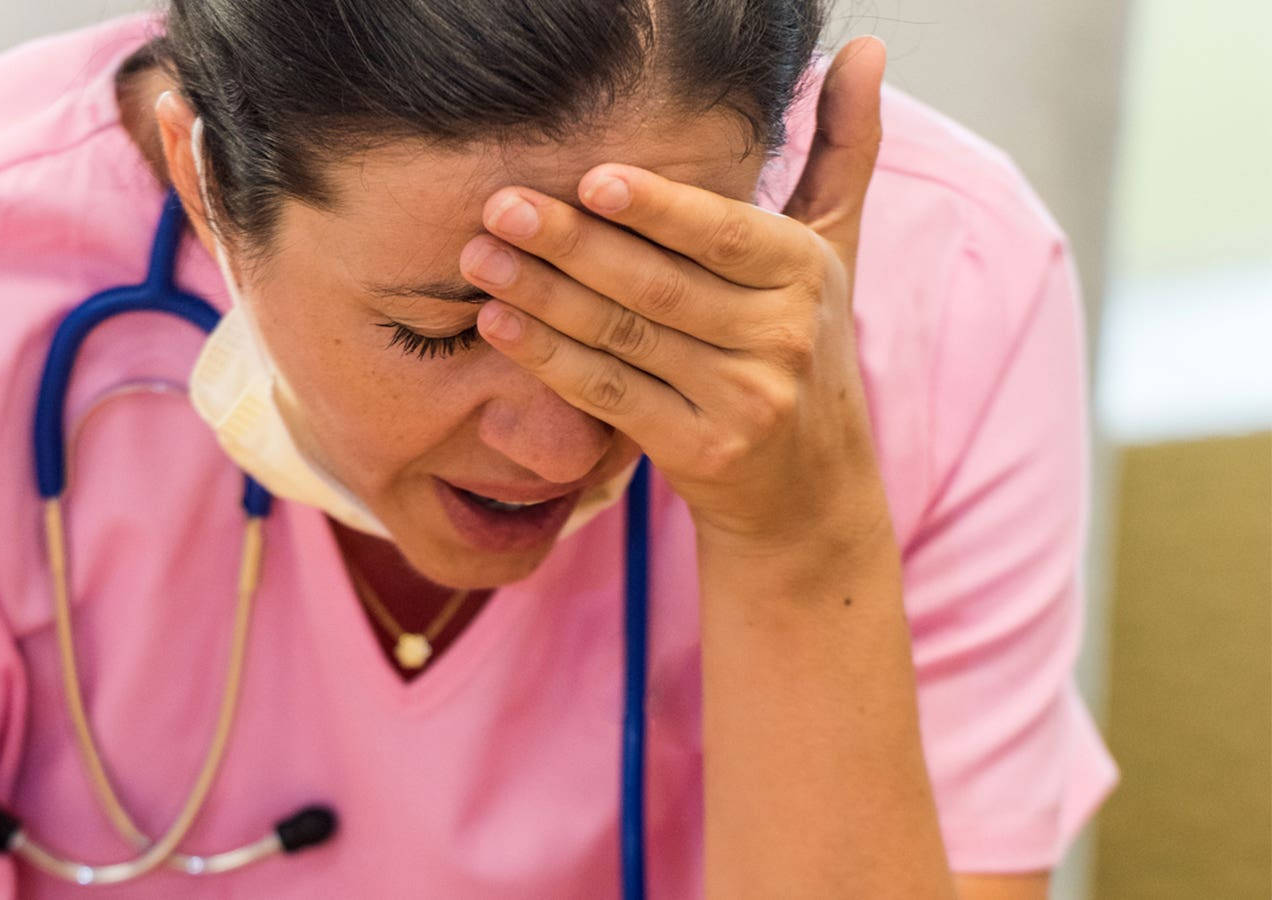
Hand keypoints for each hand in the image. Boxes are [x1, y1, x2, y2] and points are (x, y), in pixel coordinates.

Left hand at [462, 37, 891, 558]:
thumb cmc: (804, 347)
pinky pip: (610, 395)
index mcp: (806, 273)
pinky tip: (498, 325)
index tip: (589, 177)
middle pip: (658, 283)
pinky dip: (549, 358)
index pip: (723, 233)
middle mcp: (783, 337)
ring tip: (480, 256)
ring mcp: (743, 400)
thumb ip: (843, 147)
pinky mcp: (700, 451)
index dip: (657, 207)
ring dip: (542, 295)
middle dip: (570, 243)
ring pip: (624, 336)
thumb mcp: (834, 249)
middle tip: (499, 205)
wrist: (811, 492)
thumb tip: (866, 46)